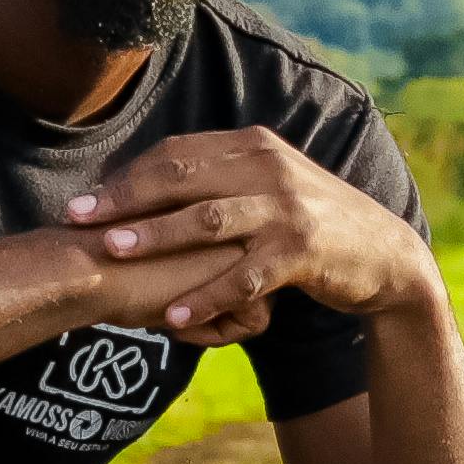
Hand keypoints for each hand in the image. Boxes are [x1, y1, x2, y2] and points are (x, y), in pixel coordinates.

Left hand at [61, 127, 429, 344]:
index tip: (87, 197)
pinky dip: (205, 296)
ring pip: (207, 221)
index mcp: (254, 147)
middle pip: (182, 178)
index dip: (128, 175)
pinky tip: (173, 316)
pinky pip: (243, 277)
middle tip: (79, 218)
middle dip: (125, 198)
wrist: (384, 254)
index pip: (178, 154)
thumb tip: (159, 176)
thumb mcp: (270, 184)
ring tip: (113, 252)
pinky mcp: (301, 252)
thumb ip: (224, 175)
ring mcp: (286, 210)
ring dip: (156, 237)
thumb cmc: (313, 221)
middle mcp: (268, 170)